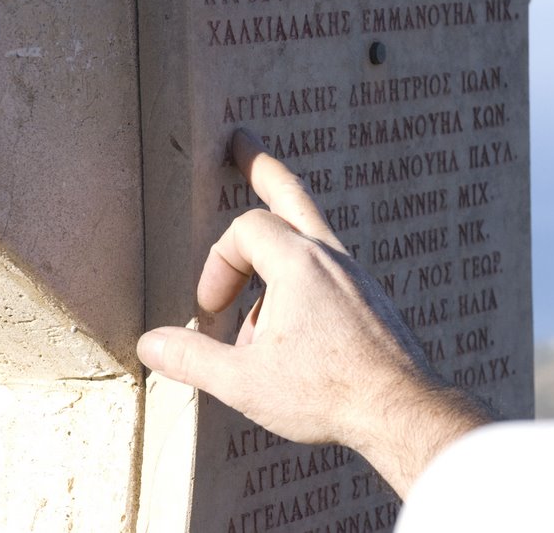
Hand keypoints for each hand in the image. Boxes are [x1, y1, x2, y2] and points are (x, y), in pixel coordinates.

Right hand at [137, 128, 493, 496]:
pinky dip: (301, 281)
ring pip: (312, 235)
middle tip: (243, 142)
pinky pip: (329, 270)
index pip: (244, 232)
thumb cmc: (328, 392)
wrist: (403, 410)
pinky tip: (292, 324)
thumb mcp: (245, 381)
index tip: (210, 314)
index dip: (217, 266)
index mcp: (299, 263)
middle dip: (262, 169)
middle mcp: (331, 258)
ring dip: (276, 246)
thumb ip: (193, 358)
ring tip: (253, 286)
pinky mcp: (372, 300)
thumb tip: (150, 344)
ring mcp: (357, 276)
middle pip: (292, 196)